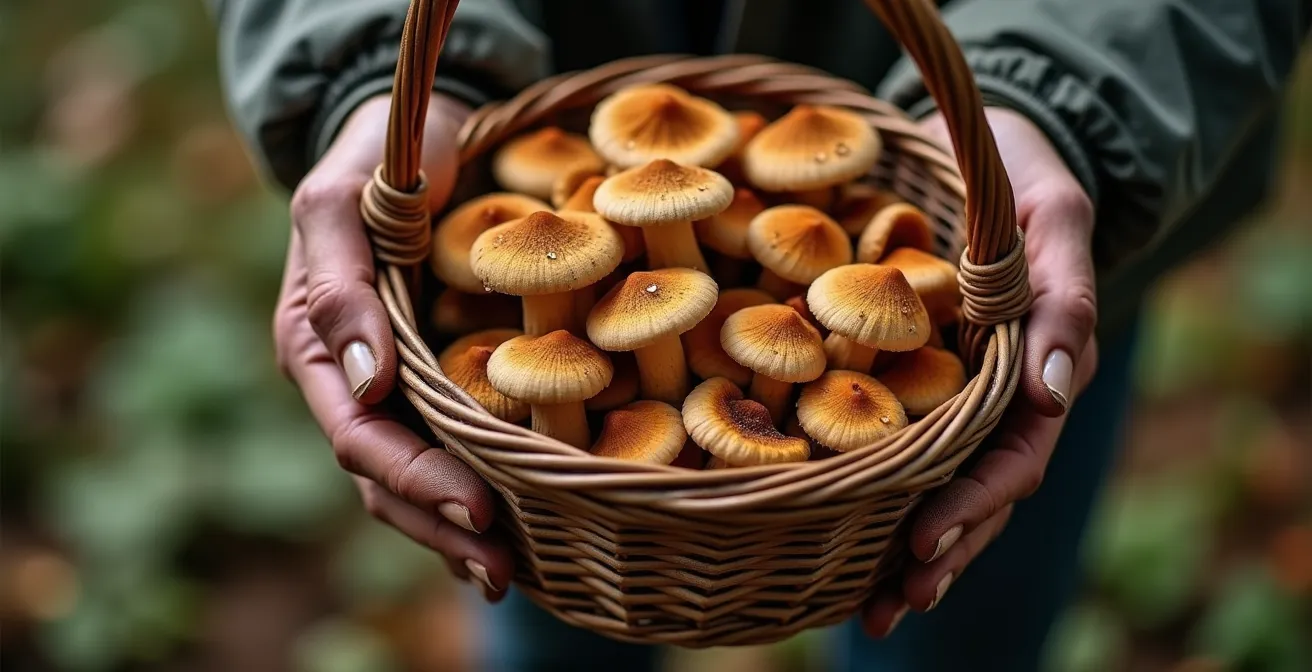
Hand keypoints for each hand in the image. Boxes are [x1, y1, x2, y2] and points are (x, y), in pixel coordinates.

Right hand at [274, 93, 510, 600]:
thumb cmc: (378, 157)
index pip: (360, 436)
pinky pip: (443, 448)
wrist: (411, 135)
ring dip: (453, 530)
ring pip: (410, 478)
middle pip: (384, 478)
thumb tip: (367, 383)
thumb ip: (343, 287)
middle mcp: (348, 379)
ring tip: (507, 575)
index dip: (416, 479)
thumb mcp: (346, 201)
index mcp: (315, 345)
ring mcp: (388, 385)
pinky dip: (471, 492)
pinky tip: (514, 532)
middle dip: (439, 526)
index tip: (479, 506)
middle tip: (502, 571)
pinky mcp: (430, 380)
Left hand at [863, 108, 1100, 634]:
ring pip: (931, 485)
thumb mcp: (1056, 221)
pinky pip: (887, 439)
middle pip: (971, 496)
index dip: (971, 508)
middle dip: (936, 555)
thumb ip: (1064, 303)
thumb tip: (1057, 397)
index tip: (922, 544)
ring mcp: (948, 392)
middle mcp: (993, 399)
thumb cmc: (1023, 178)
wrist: (977, 145)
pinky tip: (828, 534)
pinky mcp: (902, 375)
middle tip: (890, 607)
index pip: (1010, 461)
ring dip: (904, 549)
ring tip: (869, 610)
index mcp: (1035, 375)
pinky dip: (865, 489)